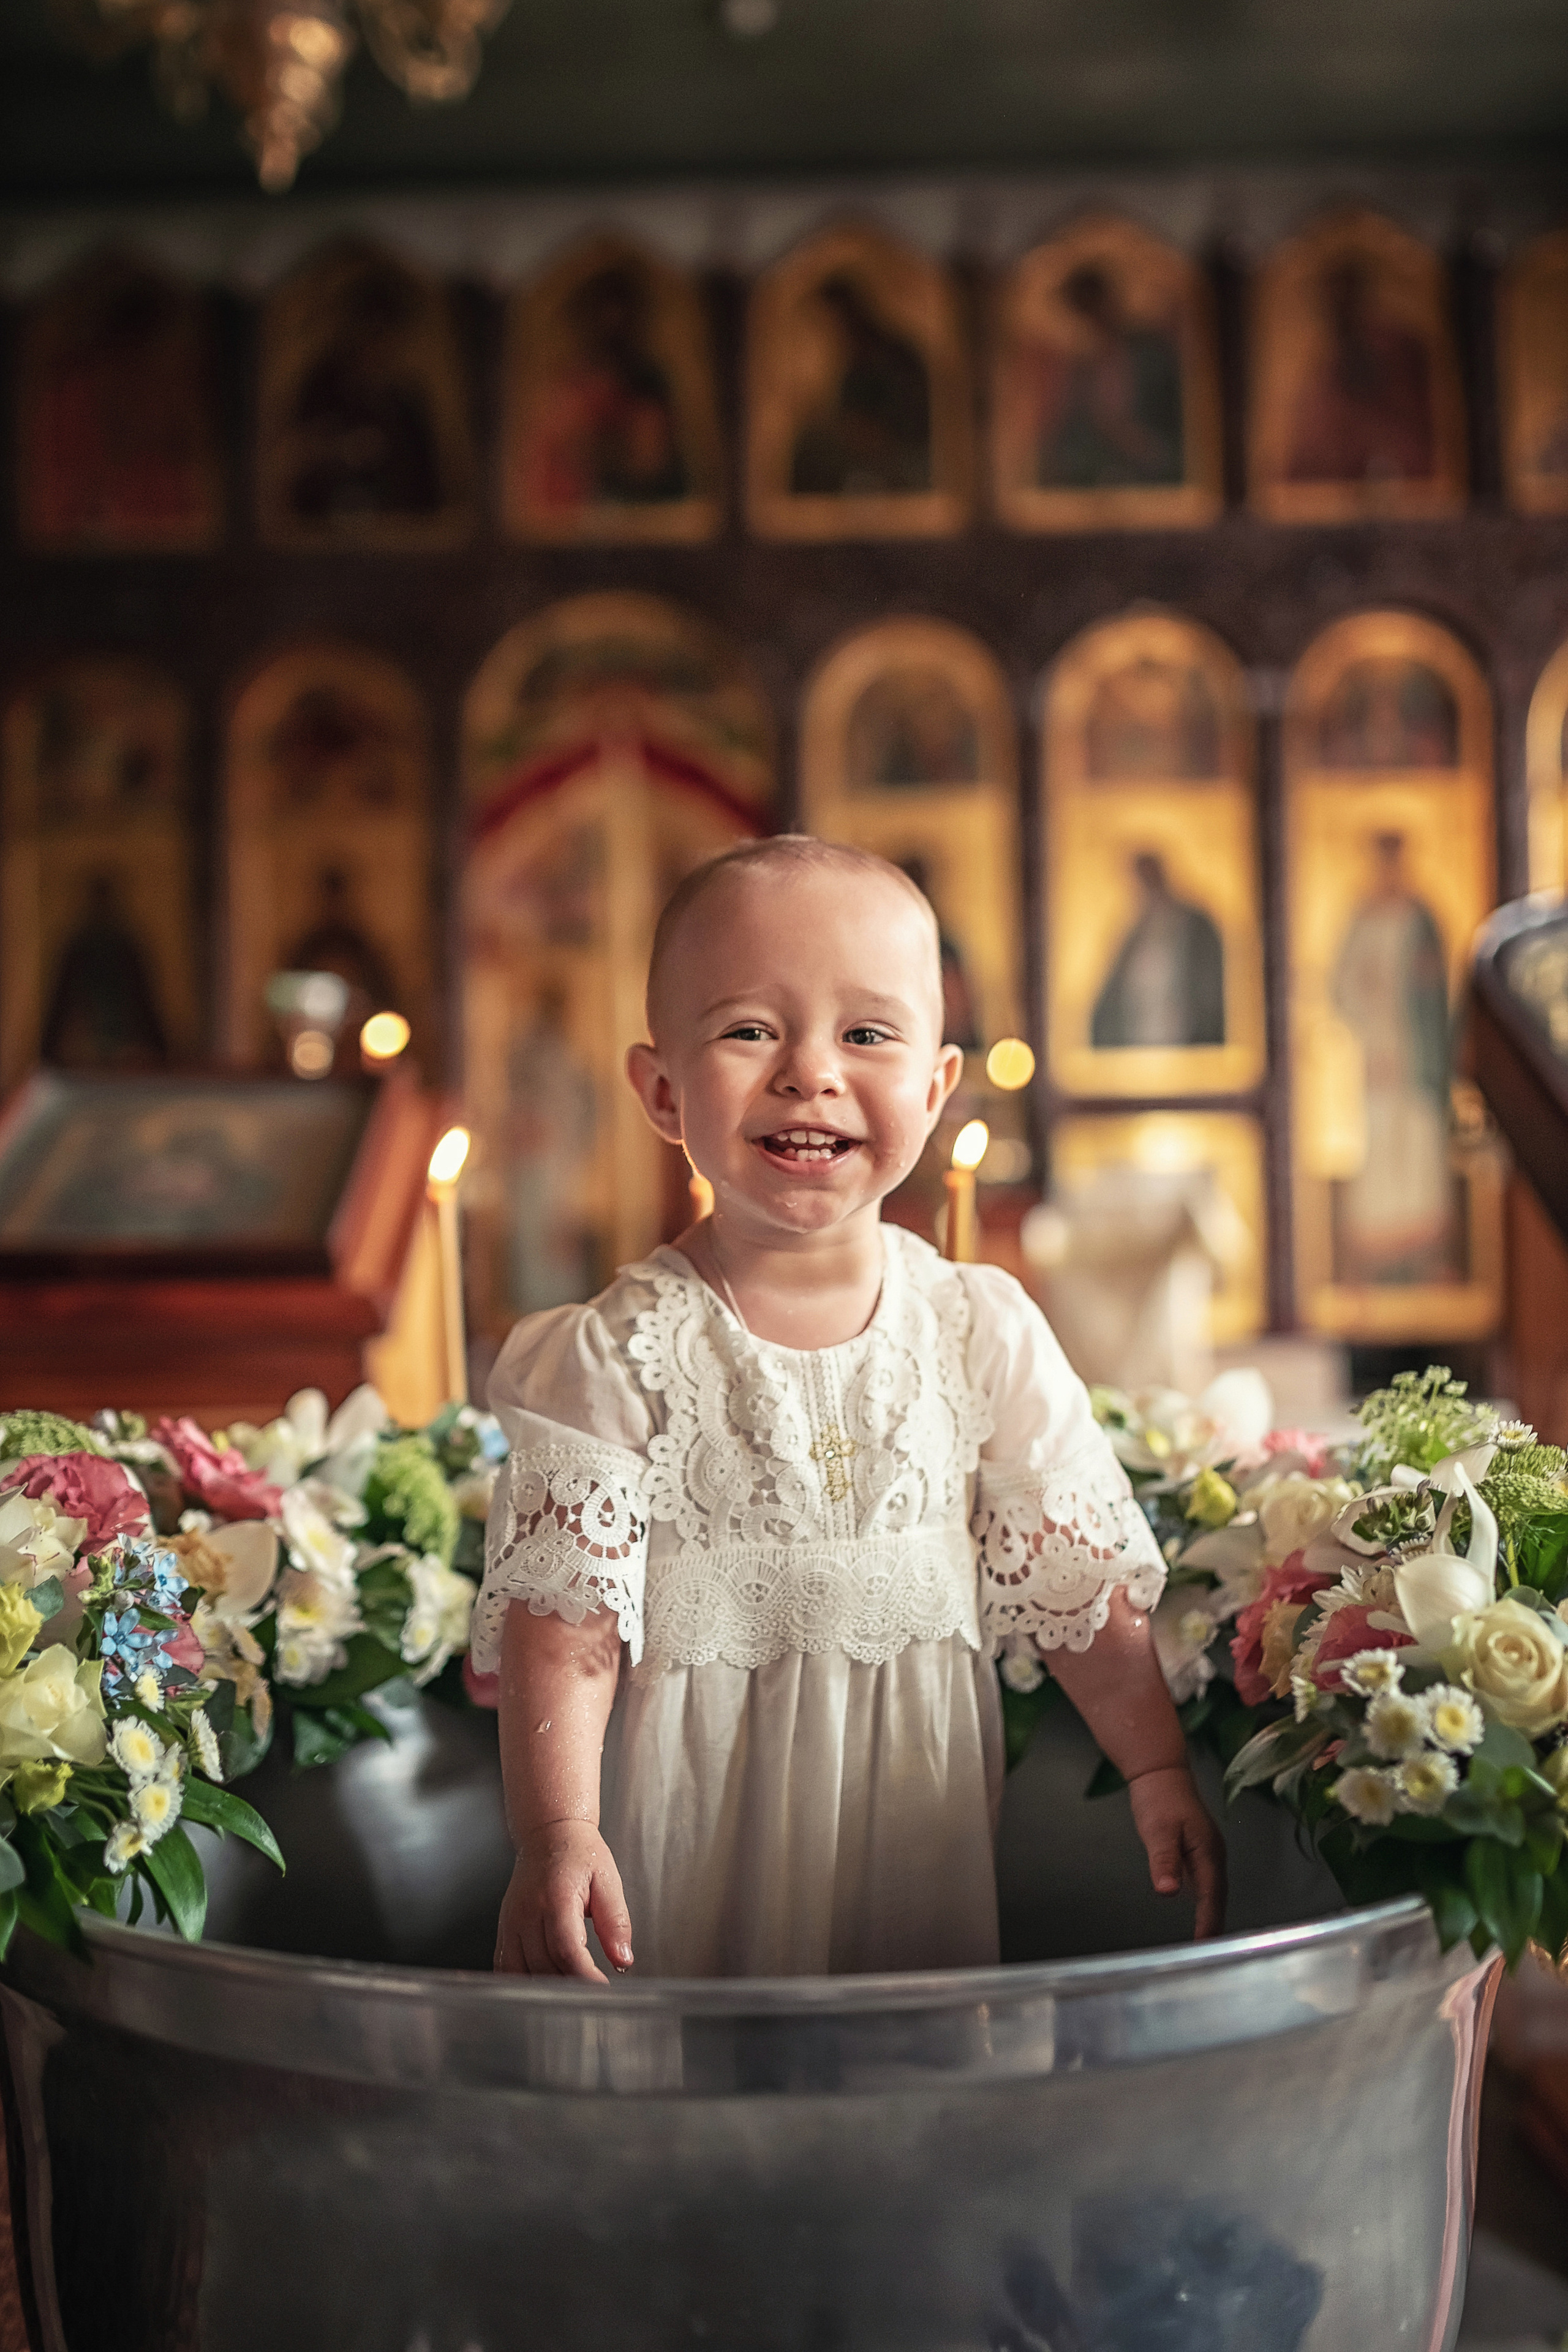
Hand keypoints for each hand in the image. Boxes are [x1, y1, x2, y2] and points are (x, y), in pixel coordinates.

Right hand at [494, 1820, 633, 1980]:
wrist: (548, 1832)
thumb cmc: (579, 1853)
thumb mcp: (608, 1880)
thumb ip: (616, 1922)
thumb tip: (623, 1959)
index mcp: (556, 1898)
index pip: (567, 1950)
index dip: (585, 1977)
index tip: (602, 1989)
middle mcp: (528, 1912)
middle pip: (545, 1966)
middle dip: (571, 1986)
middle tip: (592, 1992)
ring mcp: (512, 1922)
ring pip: (523, 1972)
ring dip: (548, 1986)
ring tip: (572, 1988)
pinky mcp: (504, 1929)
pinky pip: (506, 1966)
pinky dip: (524, 1981)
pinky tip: (544, 1983)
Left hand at [1127, 1764, 1226, 1940]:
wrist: (1159, 1771)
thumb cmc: (1159, 1798)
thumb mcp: (1158, 1830)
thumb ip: (1164, 1861)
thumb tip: (1168, 1892)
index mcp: (1208, 1851)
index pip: (1211, 1895)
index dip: (1209, 1921)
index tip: (1205, 1945)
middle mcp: (1213, 1853)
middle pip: (1217, 1895)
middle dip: (1214, 1922)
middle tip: (1207, 1951)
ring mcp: (1208, 1851)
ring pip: (1213, 1888)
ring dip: (1211, 1912)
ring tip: (1206, 1938)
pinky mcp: (1199, 1848)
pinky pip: (1206, 1880)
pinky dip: (1204, 1898)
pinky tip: (1198, 1909)